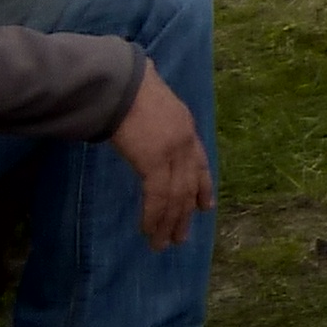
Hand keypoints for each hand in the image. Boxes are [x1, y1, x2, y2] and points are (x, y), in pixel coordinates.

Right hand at [111, 66, 212, 247]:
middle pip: (189, 184)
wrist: (121, 82)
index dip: (203, 186)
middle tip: (181, 237)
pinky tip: (150, 232)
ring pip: (175, 196)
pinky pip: (158, 197)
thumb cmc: (128, 86)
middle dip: (185, 213)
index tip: (206, 206)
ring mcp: (173, 152)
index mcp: (185, 125)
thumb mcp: (151, 100)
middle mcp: (185, 141)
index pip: (199, 162)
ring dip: (169, 222)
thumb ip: (152, 113)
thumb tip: (136, 112)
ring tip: (164, 244)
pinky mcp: (155, 161)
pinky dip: (154, 217)